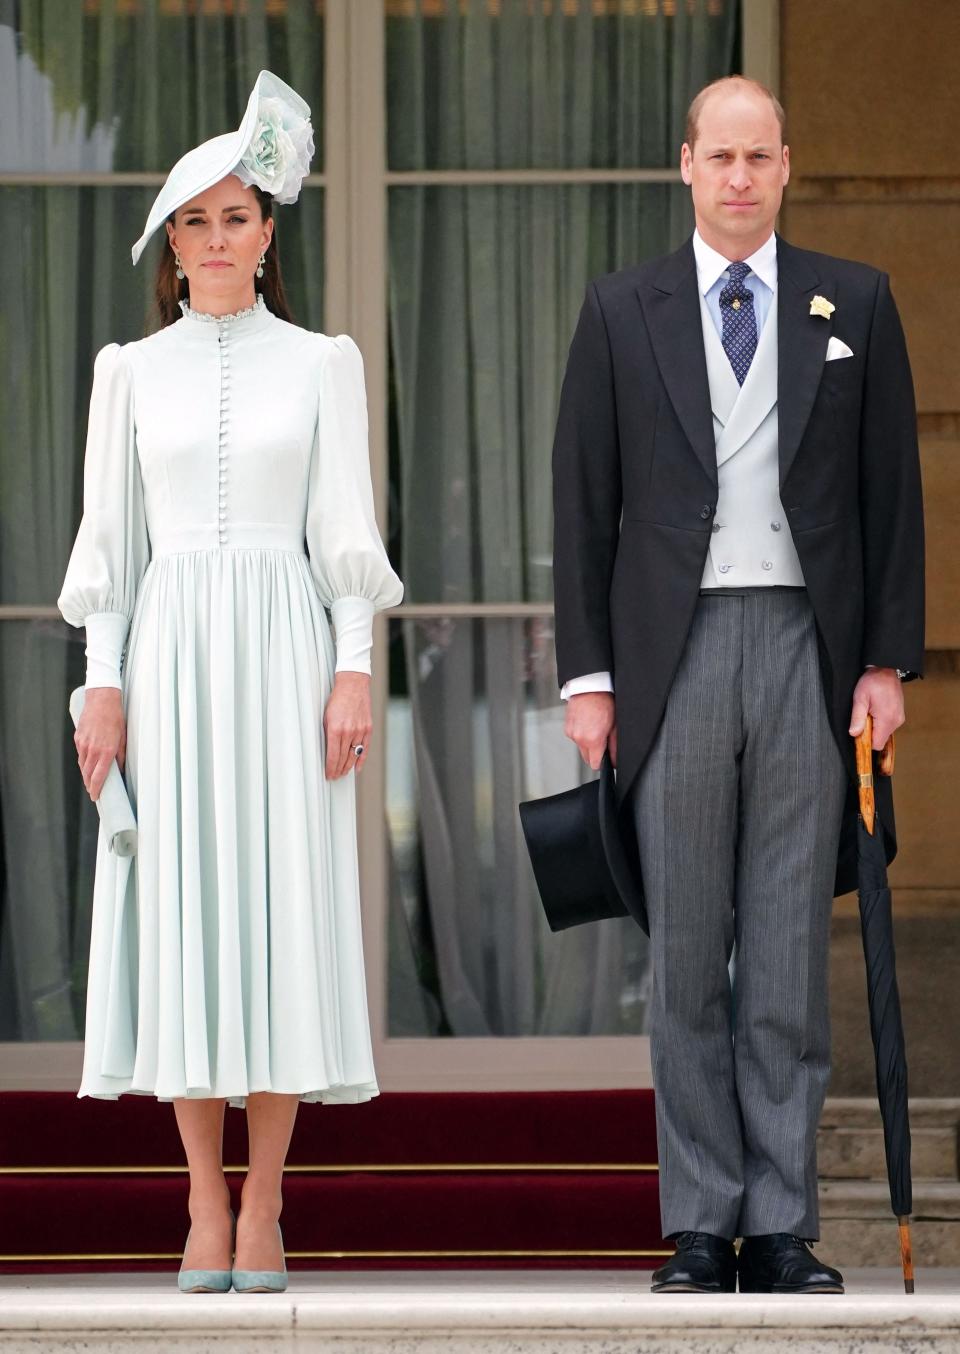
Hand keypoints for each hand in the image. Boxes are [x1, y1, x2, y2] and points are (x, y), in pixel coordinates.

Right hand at [74, 687, 125, 801]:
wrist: (102, 700)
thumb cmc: (115, 718)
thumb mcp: (123, 737)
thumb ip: (121, 755)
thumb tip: (121, 769)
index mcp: (106, 751)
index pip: (98, 776)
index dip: (96, 789)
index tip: (95, 796)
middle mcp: (93, 749)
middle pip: (87, 774)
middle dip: (90, 784)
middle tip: (93, 791)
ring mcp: (83, 744)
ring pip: (82, 765)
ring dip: (86, 774)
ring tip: (90, 780)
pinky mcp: (78, 738)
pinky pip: (80, 754)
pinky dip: (83, 761)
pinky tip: (88, 763)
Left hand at [324, 671, 372, 779]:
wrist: (353, 685)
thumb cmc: (337, 700)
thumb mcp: (326, 717)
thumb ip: (328, 735)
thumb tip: (328, 752)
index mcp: (335, 729)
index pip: (333, 756)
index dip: (331, 768)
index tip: (328, 775)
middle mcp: (349, 731)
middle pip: (344, 758)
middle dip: (338, 770)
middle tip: (334, 777)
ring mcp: (360, 730)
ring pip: (354, 755)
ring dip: (348, 766)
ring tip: (343, 773)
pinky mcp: (368, 728)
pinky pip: (365, 748)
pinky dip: (360, 760)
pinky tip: (357, 768)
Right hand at [564, 691, 616, 769]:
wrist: (590, 688)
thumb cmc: (603, 703)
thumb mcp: (614, 726)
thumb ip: (614, 746)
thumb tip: (614, 759)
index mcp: (592, 739)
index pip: (594, 764)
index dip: (602, 763)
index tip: (605, 758)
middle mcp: (579, 738)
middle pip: (586, 758)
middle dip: (594, 753)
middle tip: (602, 739)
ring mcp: (571, 733)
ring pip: (580, 747)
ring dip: (587, 743)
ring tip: (594, 728)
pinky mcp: (566, 728)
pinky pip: (575, 738)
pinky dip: (581, 734)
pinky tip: (587, 724)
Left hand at [849, 668, 904, 749]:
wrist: (886, 670)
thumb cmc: (873, 681)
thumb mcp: (860, 698)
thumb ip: (857, 718)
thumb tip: (854, 733)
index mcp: (887, 719)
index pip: (877, 744)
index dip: (866, 741)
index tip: (860, 731)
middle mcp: (896, 721)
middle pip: (881, 739)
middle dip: (870, 732)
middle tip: (865, 716)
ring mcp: (899, 718)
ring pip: (884, 733)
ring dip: (875, 726)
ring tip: (871, 710)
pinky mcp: (899, 716)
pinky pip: (888, 726)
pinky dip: (880, 722)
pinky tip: (876, 710)